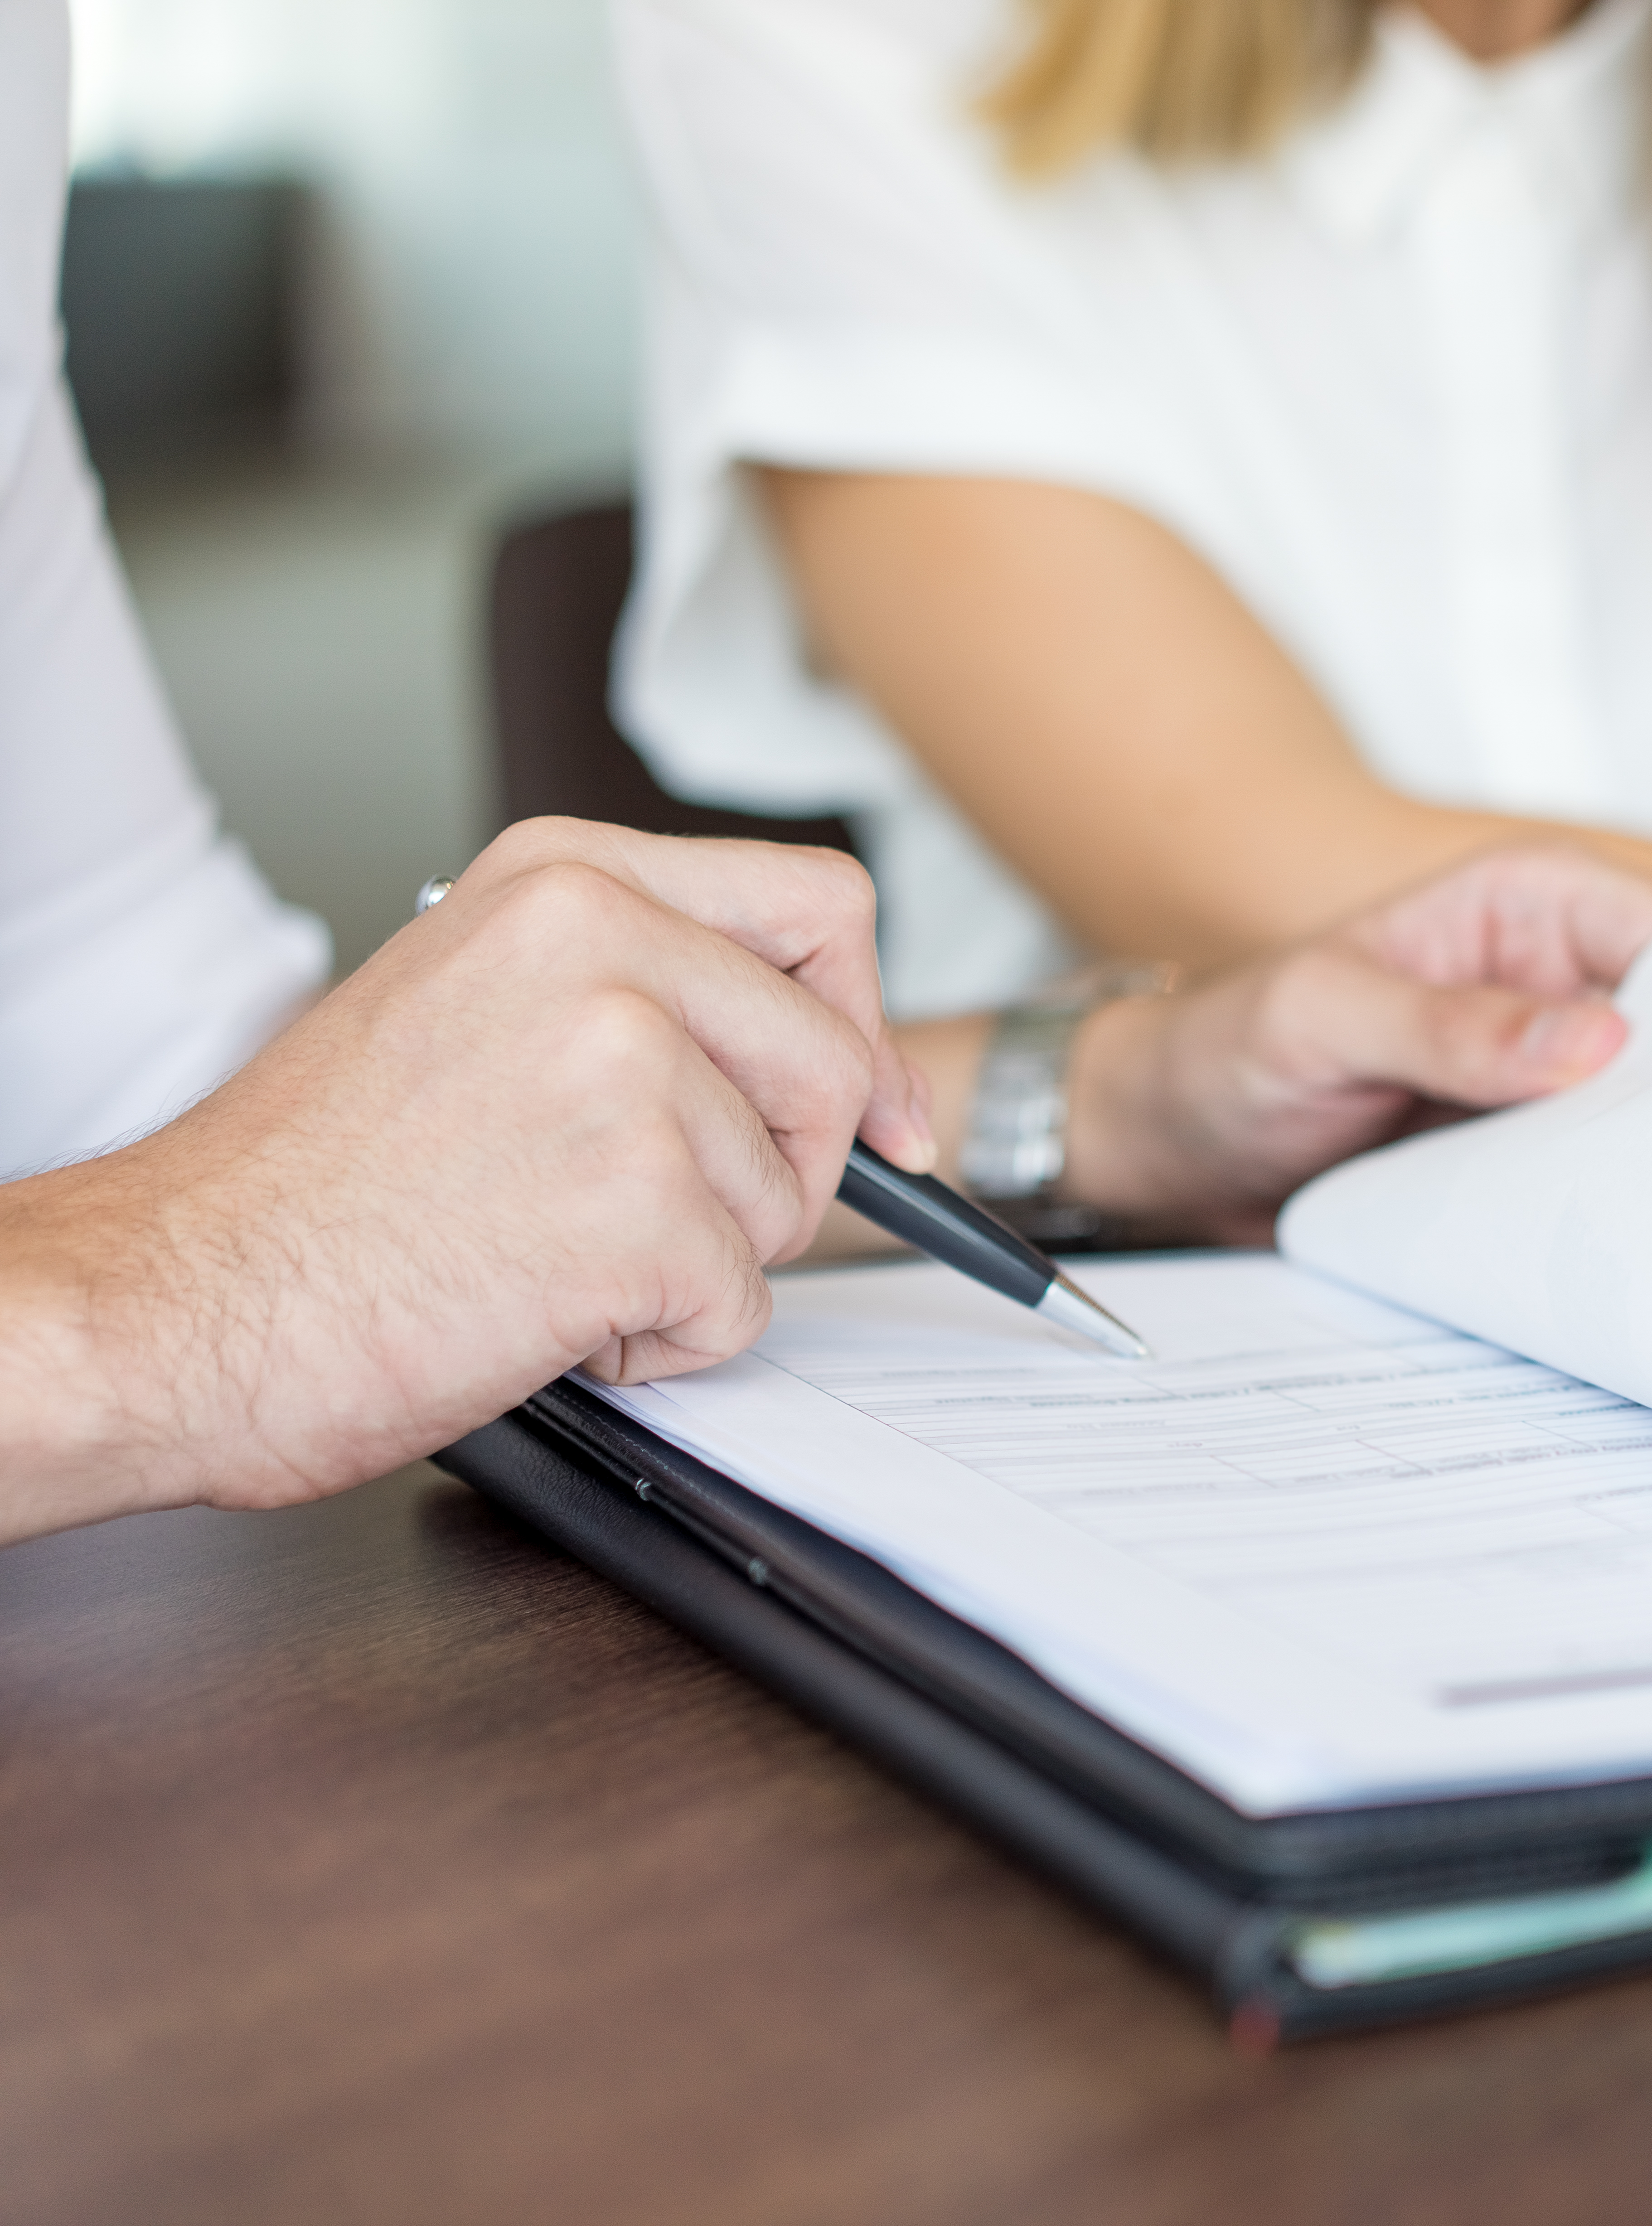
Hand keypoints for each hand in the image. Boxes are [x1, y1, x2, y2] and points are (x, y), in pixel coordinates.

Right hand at [0, 819, 929, 1541]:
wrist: (176, 1295)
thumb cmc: (312, 1179)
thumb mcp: (482, 1004)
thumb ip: (650, 992)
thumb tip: (832, 1053)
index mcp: (568, 882)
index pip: (825, 909)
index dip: (863, 1022)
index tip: (873, 1110)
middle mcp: (606, 950)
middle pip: (835, 1066)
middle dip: (778, 1169)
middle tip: (647, 1209)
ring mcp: (625, 1075)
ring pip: (787, 1200)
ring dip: (692, 1260)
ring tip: (543, 1245)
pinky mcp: (636, 1211)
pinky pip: (740, 1306)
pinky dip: (658, 1342)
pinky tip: (536, 1309)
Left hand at [1058, 846, 1651, 1242]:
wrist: (1165, 1142)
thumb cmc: (1222, 1048)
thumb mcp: (1320, 1018)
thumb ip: (1448, 1026)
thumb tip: (1595, 1039)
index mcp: (1531, 900)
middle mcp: (1557, 975)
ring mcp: (1550, 1068)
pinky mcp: (1530, 1145)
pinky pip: (1604, 1173)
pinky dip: (1620, 1205)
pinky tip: (1645, 1240)